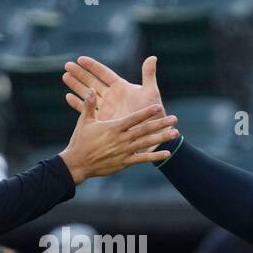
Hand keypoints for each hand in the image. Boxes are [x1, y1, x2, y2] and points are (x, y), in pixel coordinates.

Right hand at [57, 90, 176, 182]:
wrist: (77, 163)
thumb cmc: (81, 140)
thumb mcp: (84, 121)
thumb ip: (89, 105)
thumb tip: (91, 89)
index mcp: (113, 127)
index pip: (134, 118)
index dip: (146, 112)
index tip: (158, 107)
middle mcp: (121, 139)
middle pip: (144, 130)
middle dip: (160, 124)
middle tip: (174, 118)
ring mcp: (124, 151)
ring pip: (146, 144)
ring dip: (161, 138)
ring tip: (175, 134)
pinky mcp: (124, 163)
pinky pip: (142, 159)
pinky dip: (154, 157)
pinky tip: (166, 154)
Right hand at [63, 55, 165, 121]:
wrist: (150, 134)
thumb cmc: (153, 113)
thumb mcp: (150, 93)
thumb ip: (148, 75)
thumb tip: (153, 57)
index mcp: (121, 88)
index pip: (104, 73)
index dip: (92, 66)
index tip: (80, 59)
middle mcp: (112, 97)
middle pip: (92, 82)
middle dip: (80, 73)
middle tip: (67, 65)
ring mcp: (106, 108)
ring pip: (87, 94)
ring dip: (76, 86)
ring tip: (65, 76)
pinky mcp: (104, 120)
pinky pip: (88, 111)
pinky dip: (78, 104)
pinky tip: (68, 97)